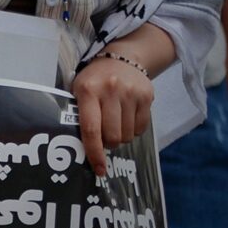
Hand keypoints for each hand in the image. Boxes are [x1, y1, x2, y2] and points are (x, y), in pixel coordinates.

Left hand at [70, 51, 153, 177]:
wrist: (122, 58)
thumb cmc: (95, 79)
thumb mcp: (80, 89)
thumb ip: (80, 114)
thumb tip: (82, 148)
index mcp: (88, 90)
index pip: (91, 129)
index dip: (94, 153)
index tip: (99, 169)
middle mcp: (110, 91)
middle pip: (112, 136)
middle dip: (108, 143)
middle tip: (105, 136)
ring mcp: (131, 94)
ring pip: (127, 135)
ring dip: (121, 136)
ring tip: (115, 122)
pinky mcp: (147, 97)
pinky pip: (141, 128)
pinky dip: (133, 130)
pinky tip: (127, 117)